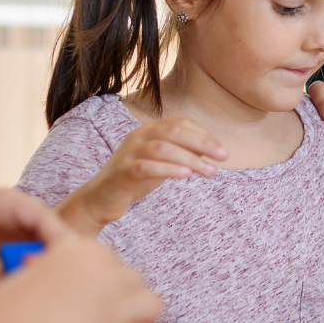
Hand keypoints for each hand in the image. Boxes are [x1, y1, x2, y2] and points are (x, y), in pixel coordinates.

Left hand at [0, 189, 77, 281]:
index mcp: (4, 202)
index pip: (42, 216)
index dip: (57, 237)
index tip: (67, 260)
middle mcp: (15, 212)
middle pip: (50, 230)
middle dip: (59, 252)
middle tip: (71, 278)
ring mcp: (15, 228)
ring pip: (44, 244)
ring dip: (48, 261)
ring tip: (58, 285)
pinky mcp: (12, 244)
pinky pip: (32, 255)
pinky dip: (36, 268)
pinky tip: (40, 287)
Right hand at [0, 239, 159, 322]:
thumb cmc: (3, 315)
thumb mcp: (23, 277)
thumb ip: (47, 273)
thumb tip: (47, 278)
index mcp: (78, 252)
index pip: (108, 258)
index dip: (103, 277)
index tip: (94, 292)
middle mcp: (102, 273)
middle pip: (134, 278)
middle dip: (125, 296)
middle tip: (110, 315)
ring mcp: (114, 305)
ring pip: (153, 304)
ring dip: (142, 317)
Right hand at [57, 117, 227, 234]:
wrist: (100, 199)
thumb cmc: (134, 179)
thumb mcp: (161, 162)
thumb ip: (181, 152)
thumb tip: (211, 148)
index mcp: (148, 131)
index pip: (180, 123)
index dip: (203, 134)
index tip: (222, 150)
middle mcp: (137, 137)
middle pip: (173, 132)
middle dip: (202, 143)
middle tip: (223, 157)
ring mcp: (128, 154)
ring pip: (162, 148)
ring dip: (190, 159)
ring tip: (210, 172)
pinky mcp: (122, 173)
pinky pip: (146, 167)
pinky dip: (168, 169)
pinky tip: (186, 175)